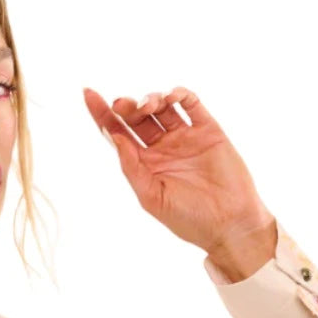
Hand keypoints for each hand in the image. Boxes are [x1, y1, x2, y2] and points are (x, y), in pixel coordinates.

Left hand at [82, 86, 274, 259]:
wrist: (229, 224)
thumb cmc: (189, 219)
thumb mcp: (151, 197)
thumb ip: (131, 167)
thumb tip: (113, 136)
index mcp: (144, 165)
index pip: (117, 133)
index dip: (101, 114)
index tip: (88, 93)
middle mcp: (162, 148)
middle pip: (137, 117)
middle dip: (126, 106)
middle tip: (121, 104)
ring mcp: (185, 137)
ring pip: (162, 107)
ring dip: (151, 98)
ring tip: (148, 106)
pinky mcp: (208, 130)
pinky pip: (191, 104)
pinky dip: (179, 94)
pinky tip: (171, 97)